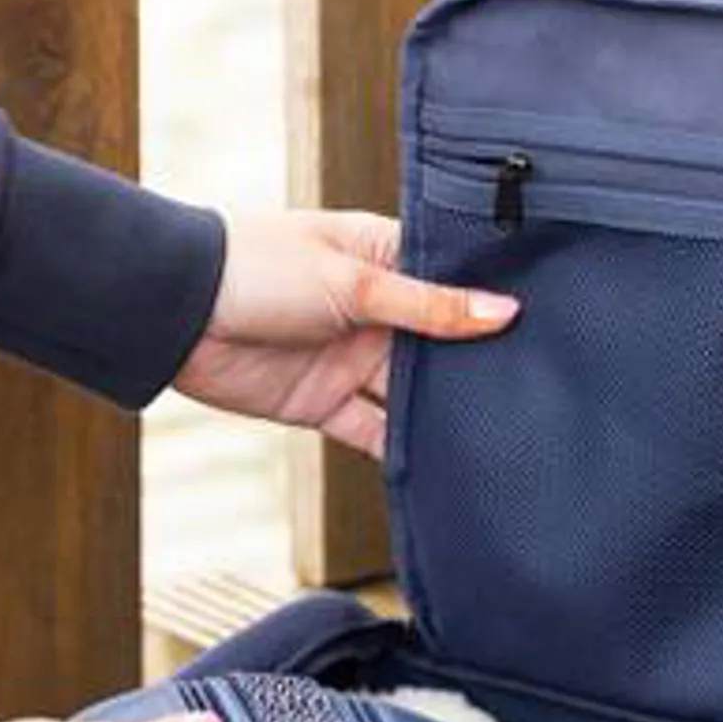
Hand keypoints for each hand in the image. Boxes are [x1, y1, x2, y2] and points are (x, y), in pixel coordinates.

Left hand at [173, 209, 518, 458]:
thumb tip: (502, 312)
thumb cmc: (257, 267)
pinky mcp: (327, 404)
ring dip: (444, 412)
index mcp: (383, 258)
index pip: (451, 281)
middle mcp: (375, 309)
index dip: (491, 302)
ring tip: (498, 431)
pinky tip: (441, 464)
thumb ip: (429, 305)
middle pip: (440, 344)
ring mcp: (352, 358)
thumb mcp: (353, 281)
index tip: (545, 323)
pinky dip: (403, 449)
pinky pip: (376, 431)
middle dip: (475, 365)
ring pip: (413, 393)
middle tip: (535, 386)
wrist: (177, 315)